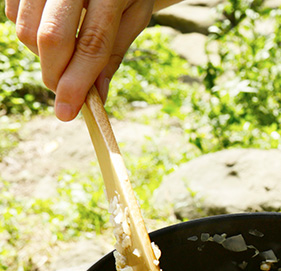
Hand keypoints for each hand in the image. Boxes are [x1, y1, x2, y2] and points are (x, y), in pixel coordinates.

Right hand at [5, 0, 157, 120]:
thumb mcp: (134, 16)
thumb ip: (112, 53)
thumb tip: (96, 97)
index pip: (91, 44)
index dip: (78, 82)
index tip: (68, 112)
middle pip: (51, 38)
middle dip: (56, 76)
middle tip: (66, 94)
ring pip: (26, 30)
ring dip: (43, 56)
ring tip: (67, 50)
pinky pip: (13, 15)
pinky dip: (30, 34)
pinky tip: (53, 27)